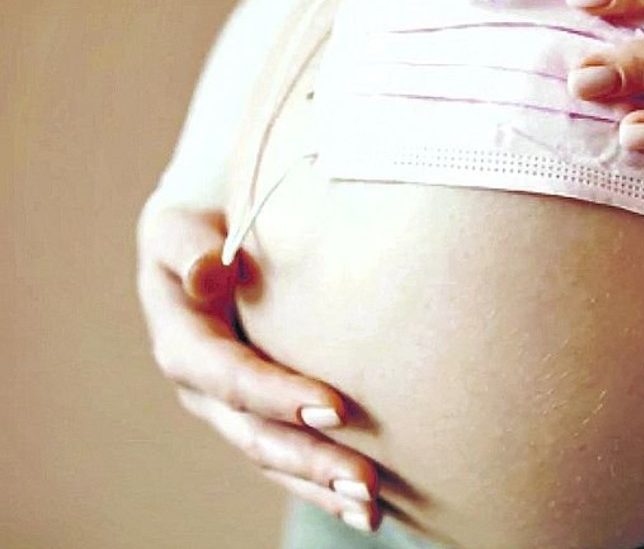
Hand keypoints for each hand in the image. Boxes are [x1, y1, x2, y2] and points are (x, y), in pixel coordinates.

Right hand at [136, 204, 379, 532]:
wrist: (207, 237)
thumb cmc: (203, 223)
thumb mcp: (182, 224)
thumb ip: (191, 248)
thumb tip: (209, 270)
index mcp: (182, 339)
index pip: (228, 375)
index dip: (275, 395)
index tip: (335, 407)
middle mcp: (203, 388)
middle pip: (255, 434)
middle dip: (311, 460)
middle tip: (365, 481)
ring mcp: (231, 410)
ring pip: (275, 458)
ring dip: (322, 486)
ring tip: (372, 509)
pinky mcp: (260, 418)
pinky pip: (290, 460)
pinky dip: (326, 486)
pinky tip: (368, 510)